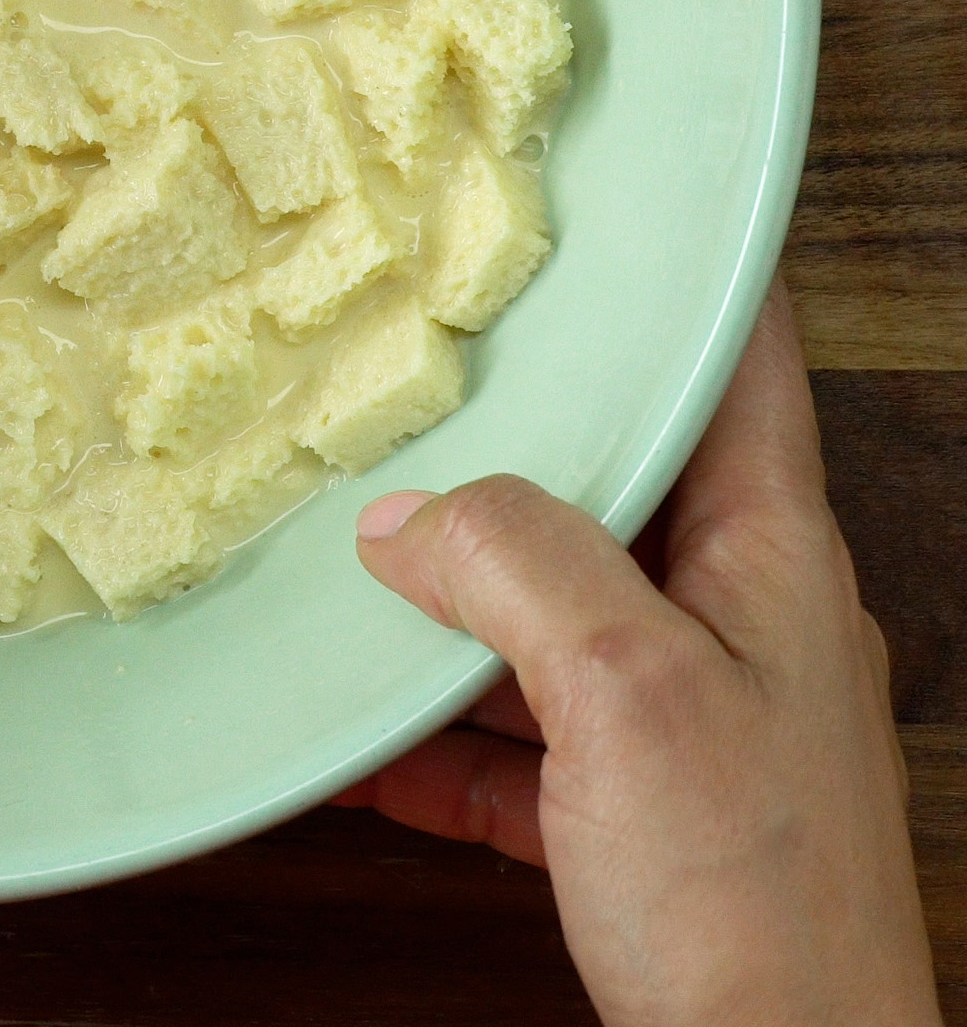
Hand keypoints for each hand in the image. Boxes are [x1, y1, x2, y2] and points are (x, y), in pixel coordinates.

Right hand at [336, 281, 938, 1025]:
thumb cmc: (758, 911)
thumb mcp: (631, 695)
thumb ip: (517, 565)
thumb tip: (406, 518)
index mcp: (767, 550)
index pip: (741, 357)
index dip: (686, 267)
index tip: (604, 201)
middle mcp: (732, 611)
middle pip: (612, 476)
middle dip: (507, 433)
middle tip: (409, 372)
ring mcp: (681, 710)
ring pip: (546, 604)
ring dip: (445, 595)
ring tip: (344, 559)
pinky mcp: (629, 805)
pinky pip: (512, 732)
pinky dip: (430, 728)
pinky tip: (351, 736)